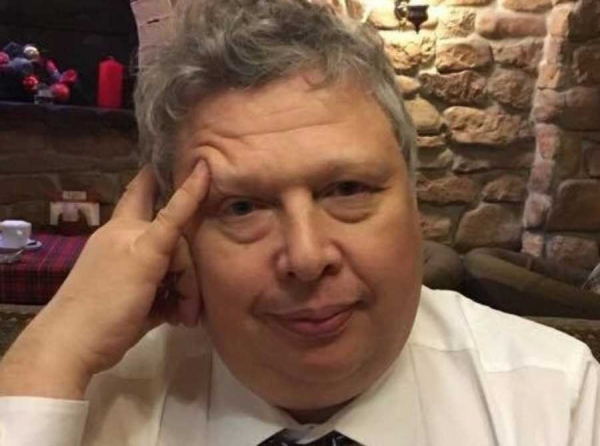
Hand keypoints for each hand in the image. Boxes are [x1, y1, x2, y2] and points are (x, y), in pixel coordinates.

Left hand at [0, 161, 208, 398]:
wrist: (76, 347)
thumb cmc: (108, 295)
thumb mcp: (144, 254)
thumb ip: (172, 218)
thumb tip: (200, 173)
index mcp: (127, 229)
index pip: (147, 193)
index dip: (163, 178)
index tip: (194, 164)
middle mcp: (132, 246)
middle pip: (173, 241)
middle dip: (189, 264)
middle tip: (197, 293)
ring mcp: (137, 275)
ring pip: (174, 270)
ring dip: (186, 290)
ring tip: (189, 313)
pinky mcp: (141, 300)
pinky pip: (169, 294)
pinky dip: (178, 304)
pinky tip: (182, 317)